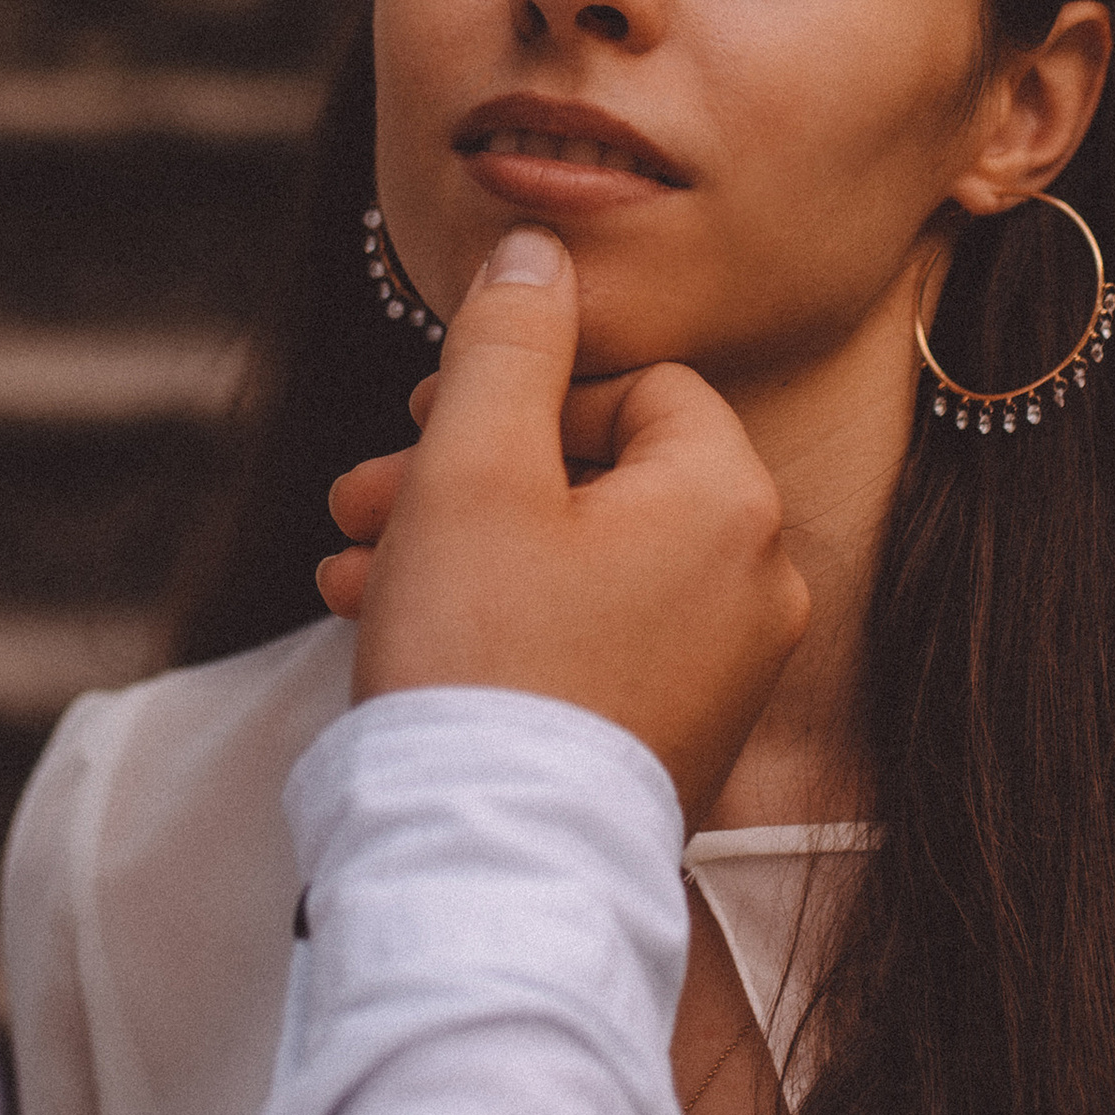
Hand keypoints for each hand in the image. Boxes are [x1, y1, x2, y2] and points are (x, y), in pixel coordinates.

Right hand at [321, 227, 808, 826]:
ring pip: (582, 560)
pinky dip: (506, 621)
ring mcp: (729, 670)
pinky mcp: (683, 737)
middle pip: (600, 475)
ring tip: (355, 571)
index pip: (634, 385)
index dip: (518, 392)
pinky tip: (400, 633)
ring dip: (464, 547)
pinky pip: (593, 638)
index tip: (417, 426)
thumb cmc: (480, 654)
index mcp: (728, 498)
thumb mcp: (471, 462)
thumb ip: (506, 340)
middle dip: (465, 476)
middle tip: (361, 500)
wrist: (490, 868)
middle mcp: (759, 580)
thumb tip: (540, 247)